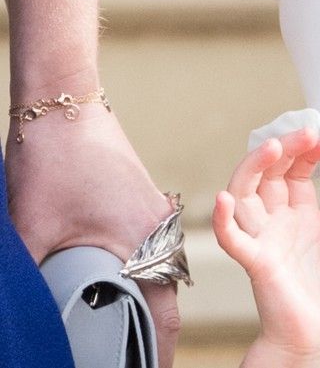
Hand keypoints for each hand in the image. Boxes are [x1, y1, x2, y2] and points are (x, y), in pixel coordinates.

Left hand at [5, 106, 181, 365]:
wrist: (66, 107)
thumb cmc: (54, 164)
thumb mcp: (30, 232)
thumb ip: (28, 282)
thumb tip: (23, 319)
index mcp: (145, 248)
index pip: (163, 322)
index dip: (155, 358)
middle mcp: (160, 235)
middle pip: (166, 304)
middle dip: (151, 339)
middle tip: (130, 364)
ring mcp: (156, 217)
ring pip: (160, 278)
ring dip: (147, 306)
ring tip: (125, 336)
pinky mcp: (144, 205)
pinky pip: (152, 254)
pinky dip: (140, 278)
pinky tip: (116, 286)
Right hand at [213, 129, 319, 362]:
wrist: (319, 342)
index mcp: (302, 220)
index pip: (294, 174)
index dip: (306, 153)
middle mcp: (279, 225)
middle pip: (267, 174)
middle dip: (284, 149)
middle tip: (307, 132)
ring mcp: (265, 241)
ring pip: (243, 195)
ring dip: (253, 167)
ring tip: (273, 146)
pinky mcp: (258, 264)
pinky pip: (233, 239)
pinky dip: (223, 220)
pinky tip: (224, 199)